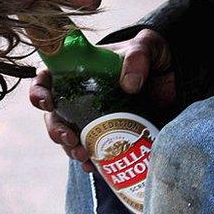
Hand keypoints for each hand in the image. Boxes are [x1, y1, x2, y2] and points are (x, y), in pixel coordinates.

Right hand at [29, 28, 175, 171]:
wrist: (175, 76)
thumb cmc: (153, 54)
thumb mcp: (147, 46)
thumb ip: (138, 56)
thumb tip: (129, 84)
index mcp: (80, 70)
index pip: (48, 79)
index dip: (39, 91)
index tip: (46, 103)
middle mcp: (81, 95)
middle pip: (54, 114)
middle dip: (55, 129)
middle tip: (70, 138)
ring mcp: (95, 116)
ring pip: (70, 136)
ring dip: (70, 149)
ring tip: (83, 156)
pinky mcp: (111, 133)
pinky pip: (93, 151)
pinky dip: (90, 161)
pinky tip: (94, 167)